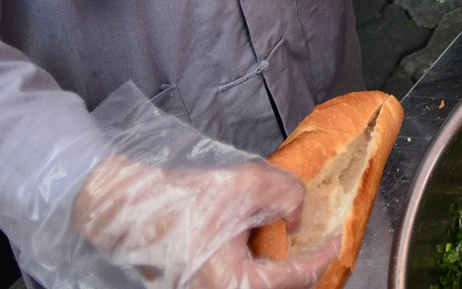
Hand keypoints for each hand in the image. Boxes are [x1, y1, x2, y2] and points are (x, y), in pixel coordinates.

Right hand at [75, 156, 335, 288]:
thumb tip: (300, 215)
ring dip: (274, 267)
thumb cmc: (181, 200)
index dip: (323, 255)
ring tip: (287, 240)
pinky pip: (235, 282)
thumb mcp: (248, 185)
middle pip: (276, 288)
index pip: (297, 278)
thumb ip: (288, 196)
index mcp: (235, 286)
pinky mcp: (192, 287)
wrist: (125, 208)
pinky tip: (255, 241)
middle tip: (315, 243)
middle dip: (300, 267)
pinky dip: (252, 267)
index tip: (336, 238)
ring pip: (255, 285)